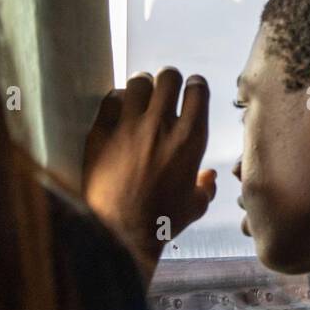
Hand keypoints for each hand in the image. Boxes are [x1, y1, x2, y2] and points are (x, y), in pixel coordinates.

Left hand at [82, 68, 216, 282]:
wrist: (119, 231)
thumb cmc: (162, 221)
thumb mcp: (194, 206)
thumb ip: (205, 187)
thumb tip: (208, 176)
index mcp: (191, 139)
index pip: (198, 91)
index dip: (195, 86)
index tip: (191, 89)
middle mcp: (162, 125)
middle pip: (169, 77)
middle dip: (169, 79)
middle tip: (164, 89)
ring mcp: (129, 126)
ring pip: (139, 82)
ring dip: (142, 85)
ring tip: (140, 93)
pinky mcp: (101, 132)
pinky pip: (110, 99)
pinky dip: (117, 99)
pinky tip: (118, 109)